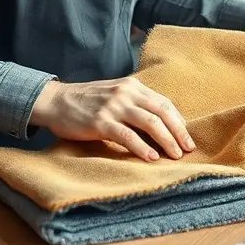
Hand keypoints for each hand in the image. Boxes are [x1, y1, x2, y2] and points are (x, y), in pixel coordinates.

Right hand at [29, 78, 194, 161]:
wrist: (55, 101)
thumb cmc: (87, 101)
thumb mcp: (114, 94)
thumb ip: (135, 103)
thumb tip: (160, 123)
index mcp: (132, 86)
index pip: (164, 103)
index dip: (178, 121)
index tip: (186, 137)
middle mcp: (126, 93)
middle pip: (162, 112)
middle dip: (179, 132)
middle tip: (188, 149)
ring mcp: (113, 107)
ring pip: (150, 123)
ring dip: (167, 140)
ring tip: (175, 155)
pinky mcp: (100, 122)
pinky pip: (128, 136)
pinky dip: (143, 148)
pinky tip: (152, 158)